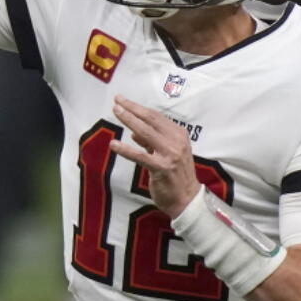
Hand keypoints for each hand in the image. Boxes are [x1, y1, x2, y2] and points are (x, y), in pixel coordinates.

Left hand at [109, 95, 199, 217]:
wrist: (187, 199)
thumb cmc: (176, 175)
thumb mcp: (167, 153)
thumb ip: (151, 142)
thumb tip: (134, 132)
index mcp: (179, 134)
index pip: (156, 116)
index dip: (138, 107)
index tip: (124, 101)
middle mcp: (176, 141)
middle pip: (150, 120)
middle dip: (132, 109)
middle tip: (116, 101)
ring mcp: (170, 154)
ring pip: (145, 132)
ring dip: (129, 120)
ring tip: (116, 112)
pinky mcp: (161, 168)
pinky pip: (140, 156)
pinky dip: (125, 149)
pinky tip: (114, 144)